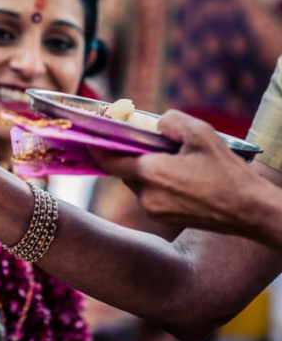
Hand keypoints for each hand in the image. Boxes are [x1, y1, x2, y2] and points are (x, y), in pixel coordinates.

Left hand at [90, 110, 267, 235]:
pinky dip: (155, 183)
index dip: (97, 148)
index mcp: (150, 173)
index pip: (109, 160)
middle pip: (124, 171)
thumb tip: (155, 124)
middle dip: (129, 155)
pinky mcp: (165, 219)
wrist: (250, 211)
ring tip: (167, 158)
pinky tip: (177, 176)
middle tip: (141, 141)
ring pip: (137, 184)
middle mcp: (146, 196)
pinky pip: (150, 196)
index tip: (90, 137)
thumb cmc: (227, 172)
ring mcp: (154, 211)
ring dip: (144, 170)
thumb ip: (169, 121)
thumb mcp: (200, 133)